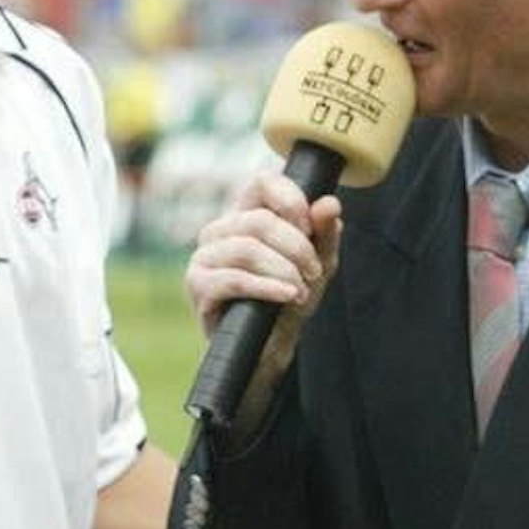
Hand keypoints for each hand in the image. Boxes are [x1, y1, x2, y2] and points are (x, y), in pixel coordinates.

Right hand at [185, 173, 342, 339]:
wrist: (270, 346)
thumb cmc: (289, 298)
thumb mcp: (318, 264)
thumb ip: (324, 234)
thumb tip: (330, 204)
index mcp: (246, 214)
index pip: (263, 182)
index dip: (291, 200)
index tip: (310, 228)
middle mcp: (220, 229)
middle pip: (259, 221)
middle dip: (297, 248)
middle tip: (315, 272)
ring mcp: (204, 256)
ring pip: (247, 248)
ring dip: (284, 270)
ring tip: (301, 291)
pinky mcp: (198, 285)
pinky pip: (233, 279)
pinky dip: (267, 287)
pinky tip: (287, 295)